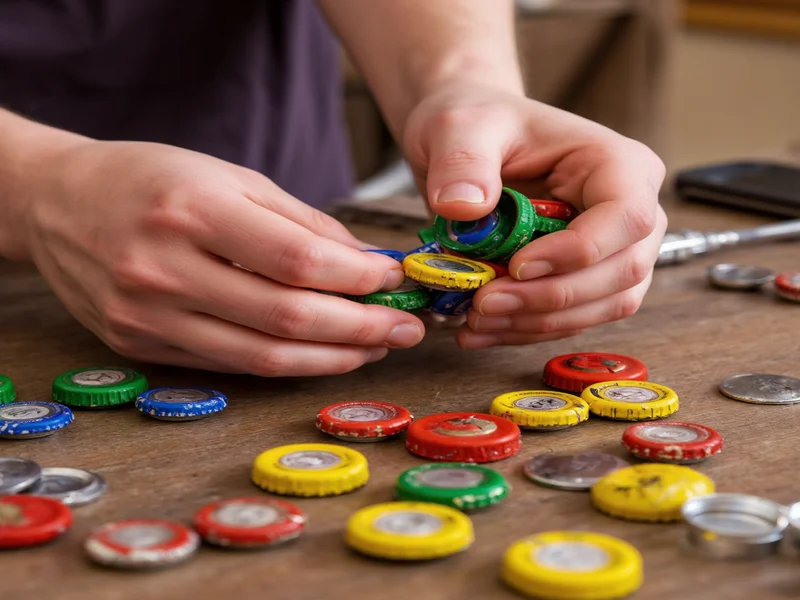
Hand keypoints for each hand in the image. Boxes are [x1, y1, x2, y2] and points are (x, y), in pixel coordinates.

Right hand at [20, 141, 423, 373]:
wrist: (58, 203)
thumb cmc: (152, 179)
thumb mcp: (230, 177)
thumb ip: (300, 222)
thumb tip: (366, 263)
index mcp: (192, 210)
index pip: (296, 260)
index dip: (356, 279)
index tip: (394, 282)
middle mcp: (163, 268)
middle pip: (285, 318)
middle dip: (359, 329)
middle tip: (405, 329)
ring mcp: (146, 315)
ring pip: (260, 356)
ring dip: (331, 358)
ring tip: (374, 349)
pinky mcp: (139, 346)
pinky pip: (230, 365)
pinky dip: (284, 363)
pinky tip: (321, 354)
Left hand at [402, 85, 666, 347]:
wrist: (465, 145)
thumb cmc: (476, 124)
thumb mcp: (458, 127)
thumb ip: (462, 162)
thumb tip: (463, 208)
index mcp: (617, 163)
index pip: (626, 217)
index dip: (577, 252)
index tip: (516, 265)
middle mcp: (630, 211)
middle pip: (622, 273)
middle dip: (551, 299)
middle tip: (485, 303)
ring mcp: (613, 250)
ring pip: (601, 306)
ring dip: (537, 323)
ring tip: (476, 320)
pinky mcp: (585, 279)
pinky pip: (570, 318)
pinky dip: (525, 330)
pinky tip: (478, 330)